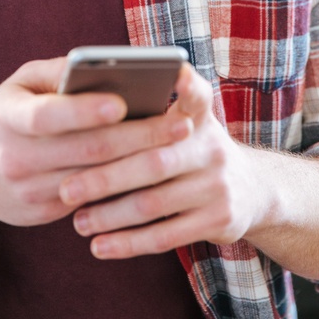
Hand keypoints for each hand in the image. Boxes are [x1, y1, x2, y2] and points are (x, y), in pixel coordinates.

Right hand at [0, 58, 192, 227]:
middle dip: (139, 136)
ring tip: (178, 143)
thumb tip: (104, 65)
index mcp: (8, 118)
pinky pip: (92, 198)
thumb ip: (58, 72)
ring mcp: (29, 191)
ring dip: (142, 162)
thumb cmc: (3, 115)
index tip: (124, 101)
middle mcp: (16, 158)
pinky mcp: (43, 213)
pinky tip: (157, 167)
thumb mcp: (19, 83)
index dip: (85, 110)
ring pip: (97, 179)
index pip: (48, 116)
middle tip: (180, 123)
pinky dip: (126, 183)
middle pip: (86, 150)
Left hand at [59, 64, 259, 257]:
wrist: (250, 190)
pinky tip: (100, 246)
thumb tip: (86, 116)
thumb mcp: (186, 124)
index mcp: (200, 116)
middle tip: (67, 188)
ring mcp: (218, 184)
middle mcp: (212, 146)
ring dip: (110, 215)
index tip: (175, 73)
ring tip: (77, 222)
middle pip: (154, 161)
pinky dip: (128, 243)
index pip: (197, 94)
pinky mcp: (220, 219)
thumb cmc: (192, 150)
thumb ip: (150, 116)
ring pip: (154, 203)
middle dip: (106, 177)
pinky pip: (165, 236)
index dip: (187, 83)